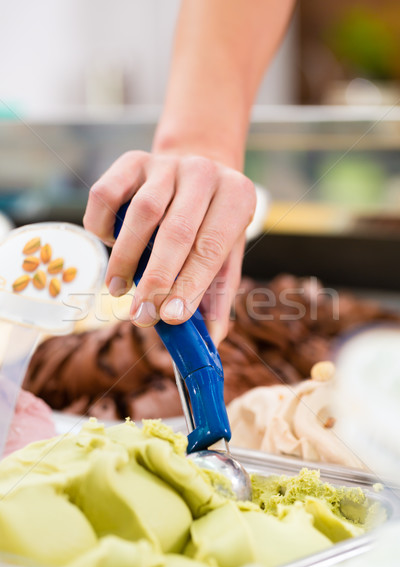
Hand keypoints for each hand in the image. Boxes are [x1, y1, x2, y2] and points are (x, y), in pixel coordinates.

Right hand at [83, 151, 255, 344]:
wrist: (196, 175)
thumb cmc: (210, 226)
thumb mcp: (225, 257)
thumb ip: (218, 297)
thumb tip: (211, 340)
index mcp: (236, 198)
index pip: (210, 247)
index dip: (189, 285)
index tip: (170, 318)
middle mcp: (204, 173)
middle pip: (176, 232)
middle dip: (156, 281)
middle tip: (140, 315)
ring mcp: (167, 164)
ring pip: (141, 214)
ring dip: (125, 259)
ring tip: (118, 290)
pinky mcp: (133, 161)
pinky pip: (107, 194)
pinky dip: (102, 225)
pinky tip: (109, 246)